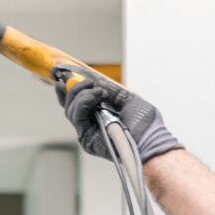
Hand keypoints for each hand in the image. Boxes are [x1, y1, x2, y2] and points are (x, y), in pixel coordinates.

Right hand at [52, 65, 181, 162]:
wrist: (150, 138)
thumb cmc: (145, 124)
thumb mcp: (126, 98)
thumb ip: (109, 90)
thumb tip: (95, 80)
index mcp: (99, 117)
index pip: (76, 104)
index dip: (68, 90)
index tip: (63, 76)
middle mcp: (91, 125)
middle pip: (69, 105)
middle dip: (74, 88)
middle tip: (88, 82)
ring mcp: (88, 132)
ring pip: (71, 109)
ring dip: (82, 94)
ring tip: (99, 92)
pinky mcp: (87, 138)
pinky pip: (77, 116)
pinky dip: (85, 101)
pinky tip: (98, 96)